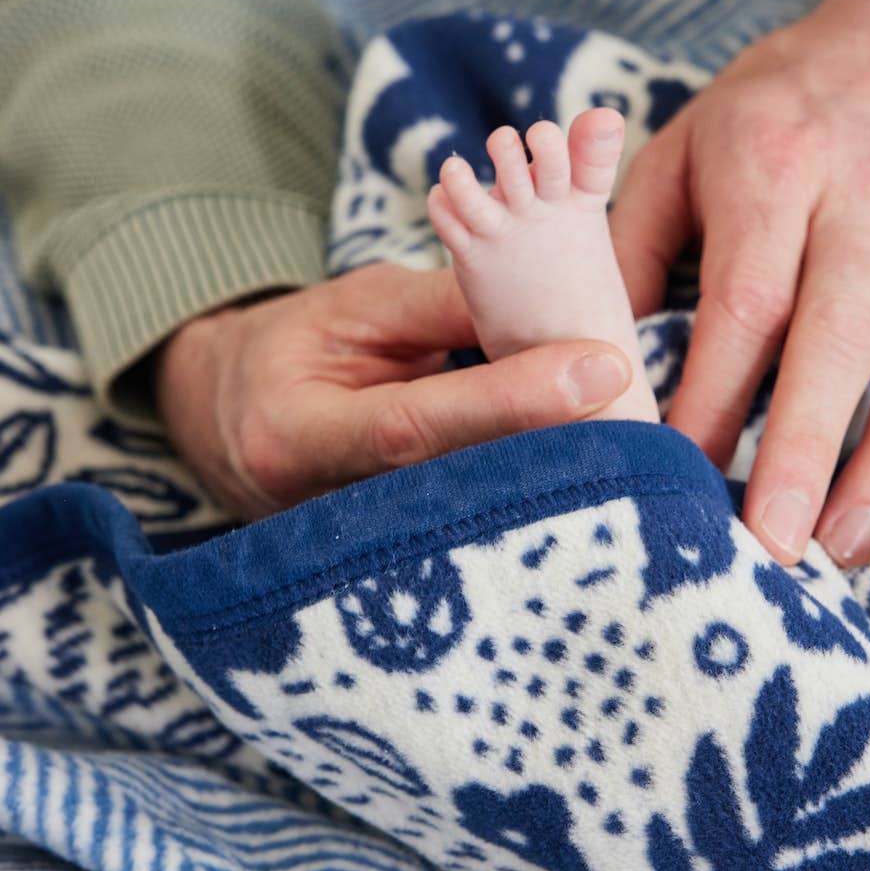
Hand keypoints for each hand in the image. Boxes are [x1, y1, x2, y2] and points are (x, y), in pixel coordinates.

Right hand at [153, 262, 631, 518]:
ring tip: (638, 450)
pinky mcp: (383, 565)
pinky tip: (592, 484)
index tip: (601, 365)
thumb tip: (550, 307)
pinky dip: (528, 504)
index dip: (513, 399)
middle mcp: (317, 505)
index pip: (418, 420)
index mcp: (296, 429)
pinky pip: (465, 534)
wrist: (225, 412)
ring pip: (468, 522)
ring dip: (553, 487)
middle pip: (454, 487)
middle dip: (553, 453)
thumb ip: (447, 308)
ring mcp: (348, 552)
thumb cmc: (294, 346)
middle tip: (644, 418)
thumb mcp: (357, 305)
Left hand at [610, 0, 869, 566]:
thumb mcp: (680, 152)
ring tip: (843, 544)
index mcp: (775, 167)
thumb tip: (580, 359)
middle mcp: (867, 200)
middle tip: (770, 546)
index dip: (710, 396)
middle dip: (804, 449)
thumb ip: (626, 250)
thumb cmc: (772, 115)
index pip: (744, 300)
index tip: (671, 473)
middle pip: (841, 337)